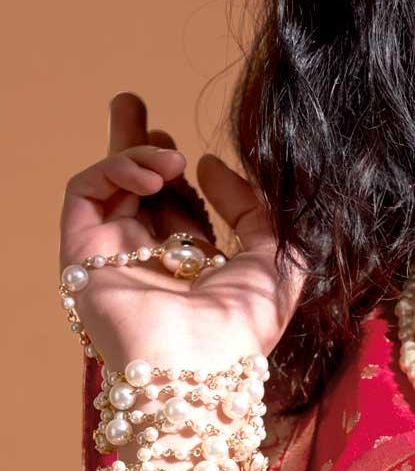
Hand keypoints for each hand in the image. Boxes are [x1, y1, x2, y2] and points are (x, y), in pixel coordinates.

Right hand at [59, 89, 305, 371]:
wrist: (201, 366)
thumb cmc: (244, 326)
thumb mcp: (276, 257)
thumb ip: (254, 208)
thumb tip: (210, 165)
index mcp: (191, 268)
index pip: (176, 206)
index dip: (183, 175)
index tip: (202, 160)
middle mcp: (147, 261)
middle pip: (133, 189)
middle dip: (134, 144)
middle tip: (132, 103)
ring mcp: (112, 258)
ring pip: (108, 186)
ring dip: (131, 151)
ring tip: (169, 149)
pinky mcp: (82, 256)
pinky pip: (85, 194)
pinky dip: (115, 170)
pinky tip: (155, 172)